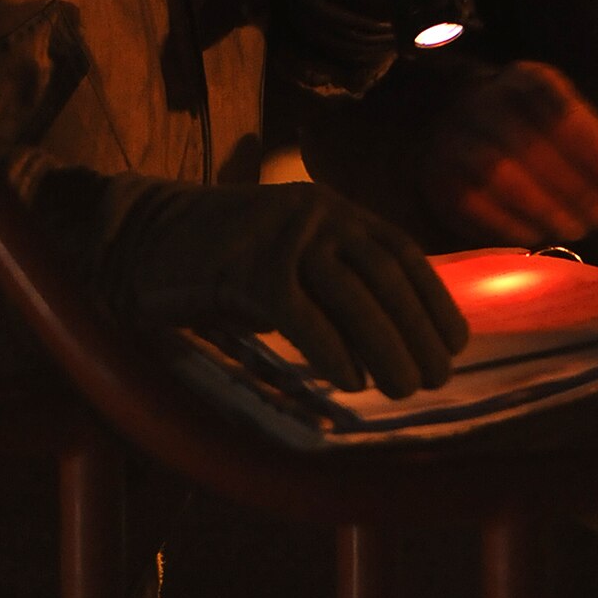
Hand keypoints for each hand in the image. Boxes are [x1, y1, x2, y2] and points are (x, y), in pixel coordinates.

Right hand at [105, 180, 467, 395]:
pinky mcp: (247, 268)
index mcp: (330, 207)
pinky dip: (332, 351)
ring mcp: (279, 236)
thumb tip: (395, 333)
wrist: (142, 240)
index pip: (400, 251)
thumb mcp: (288, 254)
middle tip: (435, 379)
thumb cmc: (221, 259)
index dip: (433, 299)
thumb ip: (334, 278)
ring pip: (351, 297)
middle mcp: (313, 213)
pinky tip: (350, 381)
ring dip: (386, 349)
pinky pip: (302, 316)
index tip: (455, 344)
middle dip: (416, 332)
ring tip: (404, 390)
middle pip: (383, 277)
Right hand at [415, 61, 597, 246]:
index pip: (563, 111)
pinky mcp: (438, 174)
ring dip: (546, 208)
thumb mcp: (575, 124)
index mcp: (526, 80)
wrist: (457, 129)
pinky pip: (472, 202)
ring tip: (577, 227)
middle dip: (578, 188)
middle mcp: (485, 101)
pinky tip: (538, 235)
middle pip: (532, 146)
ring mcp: (455, 137)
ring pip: (498, 174)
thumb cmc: (534, 132)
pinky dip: (510, 224)